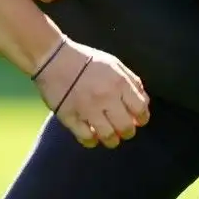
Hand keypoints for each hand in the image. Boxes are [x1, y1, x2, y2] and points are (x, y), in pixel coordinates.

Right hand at [33, 40, 149, 148]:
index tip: (138, 120)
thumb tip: (144, 103)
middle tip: (124, 131)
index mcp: (119, 83)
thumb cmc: (87, 60)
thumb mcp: (114, 64)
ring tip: (109, 137)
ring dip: (112, 140)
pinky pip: (86, 138)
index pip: (140, 109)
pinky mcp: (70, 117)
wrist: (54, 57)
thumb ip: (132, 82)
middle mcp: (106, 97)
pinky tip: (92, 137)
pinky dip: (91, 141)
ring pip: (108, 136)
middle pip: (126, 127)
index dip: (142, 118)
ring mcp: (87, 109)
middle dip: (128, 132)